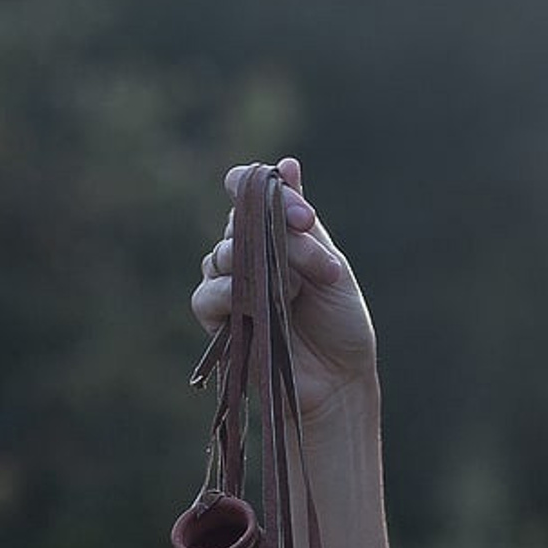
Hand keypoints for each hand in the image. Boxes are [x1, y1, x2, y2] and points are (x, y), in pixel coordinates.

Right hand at [190, 156, 377, 419]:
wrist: (340, 383)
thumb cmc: (340, 326)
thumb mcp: (329, 268)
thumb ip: (302, 224)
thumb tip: (287, 165)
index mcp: (275, 237)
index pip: (247, 192)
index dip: (259, 187)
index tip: (299, 207)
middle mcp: (249, 257)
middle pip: (237, 222)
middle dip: (276, 233)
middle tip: (317, 258)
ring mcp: (232, 289)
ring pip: (220, 254)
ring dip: (258, 265)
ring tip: (295, 291)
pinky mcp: (220, 323)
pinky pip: (206, 295)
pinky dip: (227, 293)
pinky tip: (251, 300)